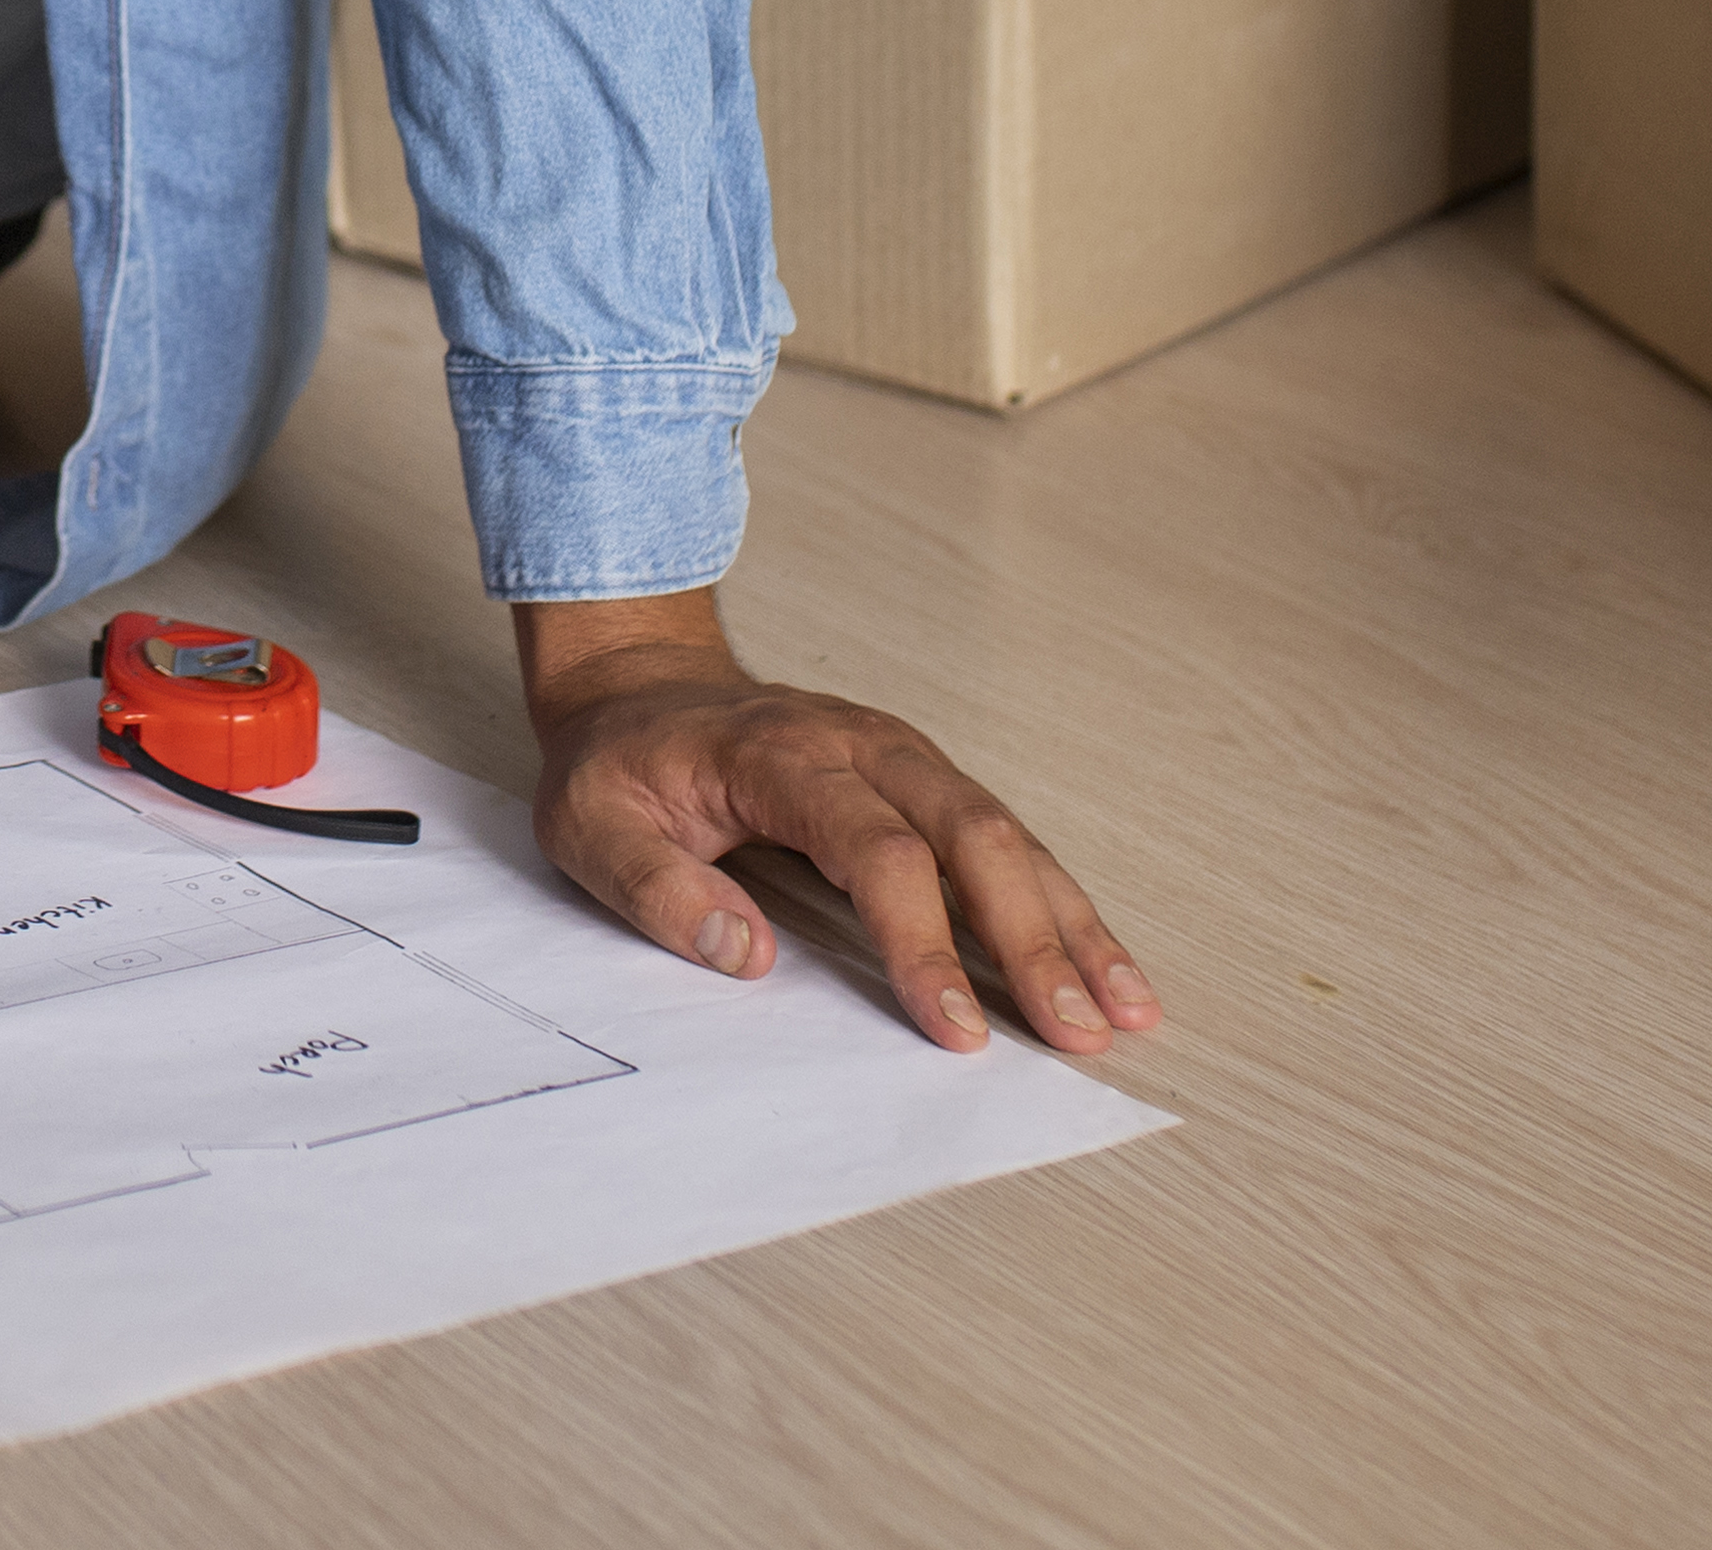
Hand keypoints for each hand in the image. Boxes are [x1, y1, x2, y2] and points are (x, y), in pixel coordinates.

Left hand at [518, 590, 1160, 1058]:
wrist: (636, 681)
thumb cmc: (618, 762)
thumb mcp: (588, 825)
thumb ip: (654, 887)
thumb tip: (740, 952)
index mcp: (783, 757)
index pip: (876, 851)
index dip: (921, 940)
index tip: (956, 1027)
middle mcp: (862, 746)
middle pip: (970, 836)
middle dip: (1031, 939)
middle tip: (1075, 1031)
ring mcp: (902, 757)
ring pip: (1005, 835)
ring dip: (1069, 924)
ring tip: (1123, 1010)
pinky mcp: (922, 780)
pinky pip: (1003, 838)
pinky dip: (1058, 902)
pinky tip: (1101, 964)